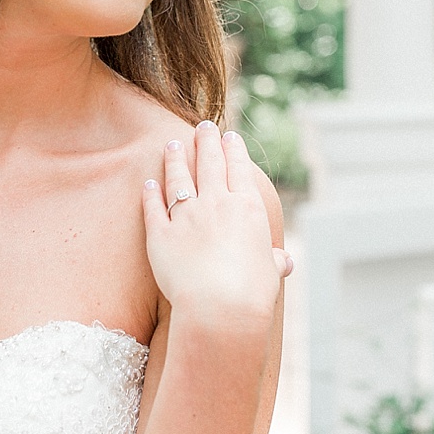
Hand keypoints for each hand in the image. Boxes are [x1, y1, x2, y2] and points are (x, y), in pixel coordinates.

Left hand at [141, 120, 290, 334]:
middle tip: (203, 126)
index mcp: (247, 208)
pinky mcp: (160, 234)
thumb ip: (274, 261)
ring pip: (179, 178)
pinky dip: (150, 194)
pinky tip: (149, 183)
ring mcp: (186, 216)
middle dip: (206, 141)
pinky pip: (154, 208)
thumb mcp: (270, 273)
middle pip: (208, 163)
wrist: (220, 307)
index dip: (233, 150)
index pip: (238, 169)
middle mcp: (216, 204)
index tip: (230, 136)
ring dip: (175, 159)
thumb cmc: (252, 293)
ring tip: (172, 144)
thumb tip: (284, 261)